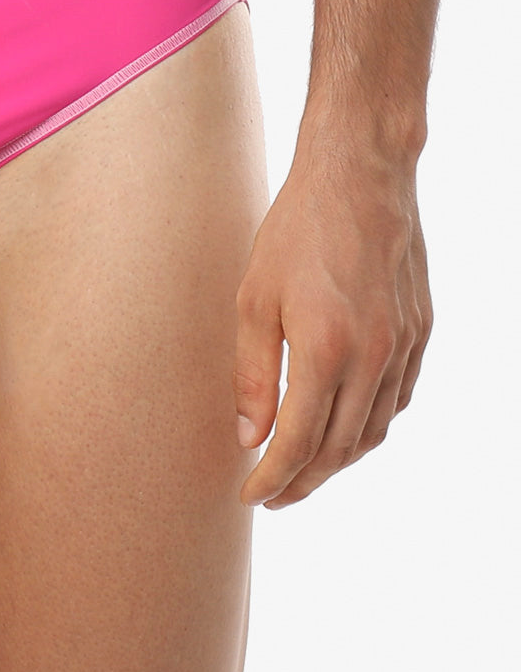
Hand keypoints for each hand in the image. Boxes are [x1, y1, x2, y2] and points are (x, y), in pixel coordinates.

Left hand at [232, 140, 431, 508]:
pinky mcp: (420, 332)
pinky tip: (343, 427)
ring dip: (338, 461)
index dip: (272, 478)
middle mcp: (373, 356)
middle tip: (272, 495)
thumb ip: (252, 374)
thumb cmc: (295, 231)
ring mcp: (403, 346)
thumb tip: (250, 437)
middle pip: (339, 448)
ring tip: (303, 471)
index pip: (298, 442)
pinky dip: (369, 426)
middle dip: (303, 481)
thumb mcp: (254, 298)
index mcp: (325, 348)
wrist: (360, 175)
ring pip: (373, 430)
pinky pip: (396, 399)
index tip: (250, 496)